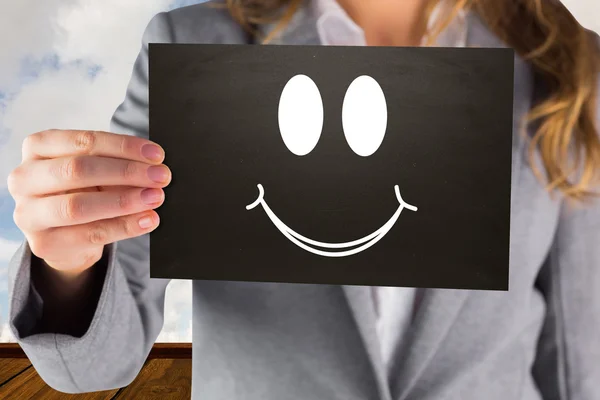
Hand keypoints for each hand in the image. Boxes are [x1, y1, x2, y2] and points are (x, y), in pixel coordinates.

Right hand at [7, 129, 170, 272]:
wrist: (65, 235)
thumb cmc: (83, 191)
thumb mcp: (97, 171)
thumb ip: (117, 164)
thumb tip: (154, 166)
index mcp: (38, 148)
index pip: (83, 141)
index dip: (123, 147)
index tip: (157, 155)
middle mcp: (25, 178)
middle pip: (78, 170)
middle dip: (126, 172)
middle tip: (161, 177)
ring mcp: (29, 213)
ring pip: (79, 206)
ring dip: (124, 201)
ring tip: (155, 198)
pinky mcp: (43, 244)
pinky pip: (90, 234)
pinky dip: (125, 227)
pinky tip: (148, 220)